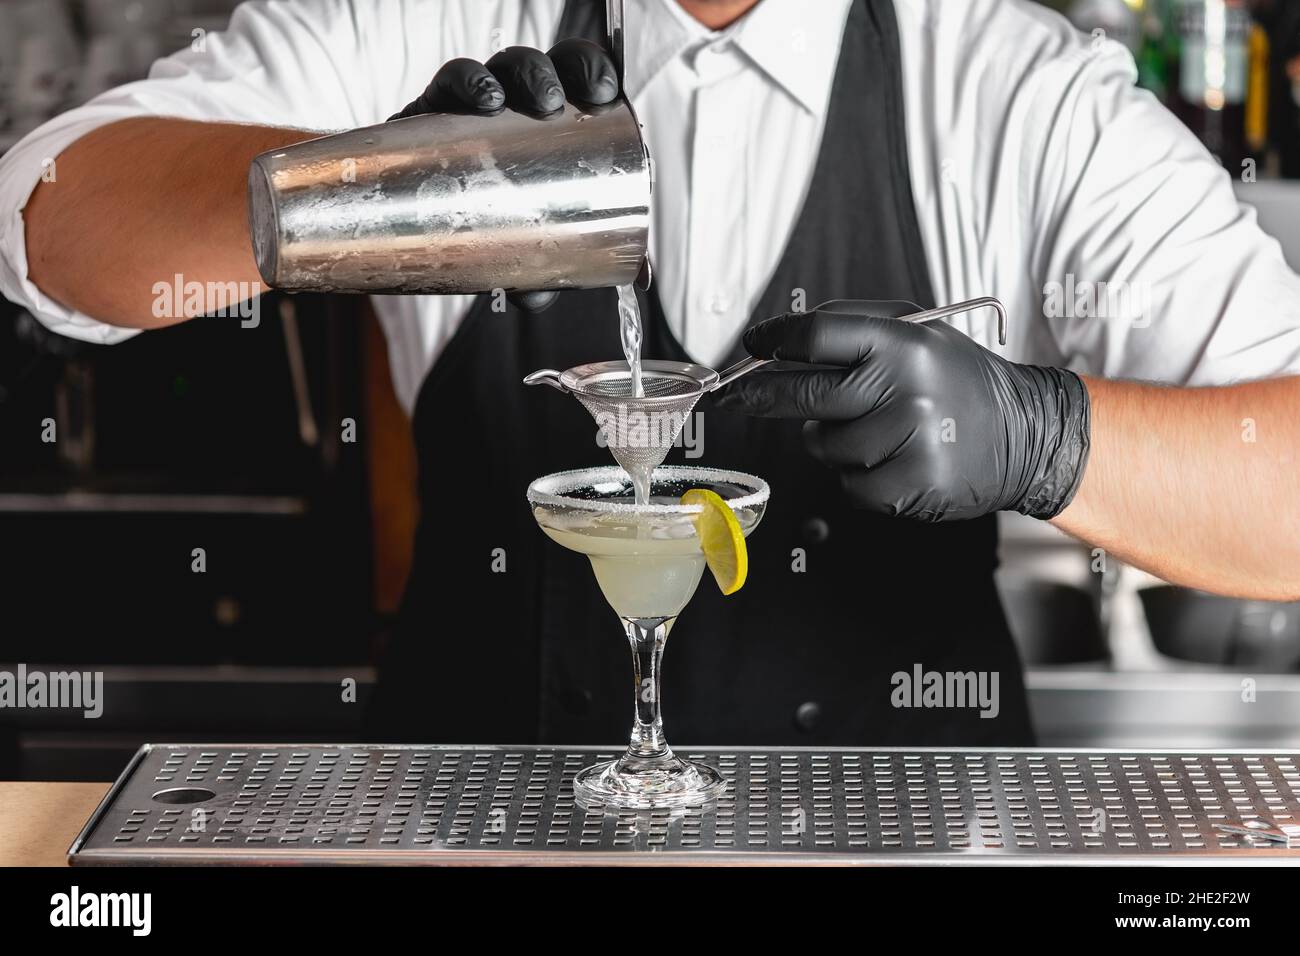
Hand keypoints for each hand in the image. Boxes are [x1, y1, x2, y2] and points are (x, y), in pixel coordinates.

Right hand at [391, 40, 619, 312]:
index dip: (594, 72)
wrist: (416, 228)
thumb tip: (538, 299)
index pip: (578, 79)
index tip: (606, 94)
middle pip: (543, 68)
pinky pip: (451, 81)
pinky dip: (468, 81)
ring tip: (514, 102)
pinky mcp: (433, 110)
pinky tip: (482, 99)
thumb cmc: (485, 228)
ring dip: (515, 74)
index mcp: (552, 125)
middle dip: (553, 73)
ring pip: (502, 67)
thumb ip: (537, 271)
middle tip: (554, 104)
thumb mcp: (522, 248)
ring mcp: (476, 106)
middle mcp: (517, 107)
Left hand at [715, 300, 1091, 520]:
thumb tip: (782, 339)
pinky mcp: (912, 485)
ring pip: (825, 445)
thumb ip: (854, 328)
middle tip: (737, 397)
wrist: (1026, 433)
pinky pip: (848, 485)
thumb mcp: (918, 332)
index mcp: (904, 342)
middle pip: (805, 394)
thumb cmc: (958, 381)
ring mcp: (910, 440)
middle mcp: (906, 388)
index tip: (752, 346)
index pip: (816, 335)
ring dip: (831, 442)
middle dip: (761, 396)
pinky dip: (856, 477)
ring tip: (875, 430)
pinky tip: (889, 460)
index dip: (774, 341)